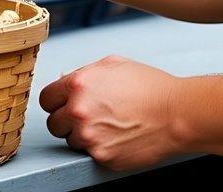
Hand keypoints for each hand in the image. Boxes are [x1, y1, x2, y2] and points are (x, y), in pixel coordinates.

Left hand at [39, 56, 180, 170]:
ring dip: (83, 135)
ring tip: (106, 125)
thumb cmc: (149, 86)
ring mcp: (90, 137)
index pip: (46, 99)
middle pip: (53, 124)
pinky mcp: (103, 157)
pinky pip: (91, 154)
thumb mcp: (112, 65)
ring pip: (71, 141)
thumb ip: (84, 73)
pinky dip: (100, 148)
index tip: (61, 104)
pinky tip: (117, 135)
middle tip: (85, 116)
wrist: (176, 113)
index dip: (55, 101)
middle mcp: (79, 111)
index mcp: (78, 84)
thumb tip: (67, 82)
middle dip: (65, 120)